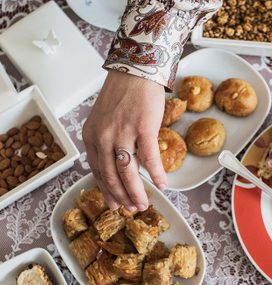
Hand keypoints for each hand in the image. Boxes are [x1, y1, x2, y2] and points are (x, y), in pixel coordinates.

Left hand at [83, 70, 166, 211]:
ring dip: (136, 191)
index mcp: (92, 136)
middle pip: (111, 175)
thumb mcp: (104, 121)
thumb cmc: (121, 96)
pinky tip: (162, 184)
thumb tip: (120, 167)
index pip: (97, 171)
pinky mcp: (142, 127)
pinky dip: (157, 173)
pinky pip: (149, 157)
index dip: (107, 190)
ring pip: (128, 171)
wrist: (135, 71)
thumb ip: (107, 144)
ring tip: (143, 204)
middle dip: (121, 196)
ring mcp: (122, 132)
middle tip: (130, 209)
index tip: (114, 203)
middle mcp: (103, 136)